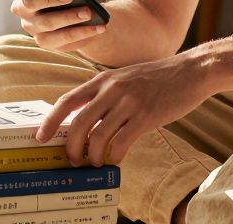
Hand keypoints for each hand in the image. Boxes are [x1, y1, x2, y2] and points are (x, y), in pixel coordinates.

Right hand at [0, 0, 105, 51]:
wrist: (86, 14)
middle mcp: (22, 8)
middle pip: (30, 3)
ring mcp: (32, 27)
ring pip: (48, 23)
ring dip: (70, 16)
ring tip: (88, 11)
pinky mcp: (46, 42)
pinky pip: (63, 38)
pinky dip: (82, 32)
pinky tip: (97, 26)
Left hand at [35, 53, 213, 166]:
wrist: (191, 70)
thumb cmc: (158, 77)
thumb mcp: (124, 78)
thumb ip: (105, 94)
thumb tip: (86, 118)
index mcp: (102, 80)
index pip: (67, 101)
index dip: (51, 121)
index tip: (41, 137)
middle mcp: (111, 90)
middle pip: (79, 123)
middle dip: (71, 147)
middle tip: (73, 159)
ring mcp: (128, 103)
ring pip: (98, 136)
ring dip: (93, 155)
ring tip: (96, 162)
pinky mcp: (146, 116)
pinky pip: (122, 142)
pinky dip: (115, 156)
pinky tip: (117, 159)